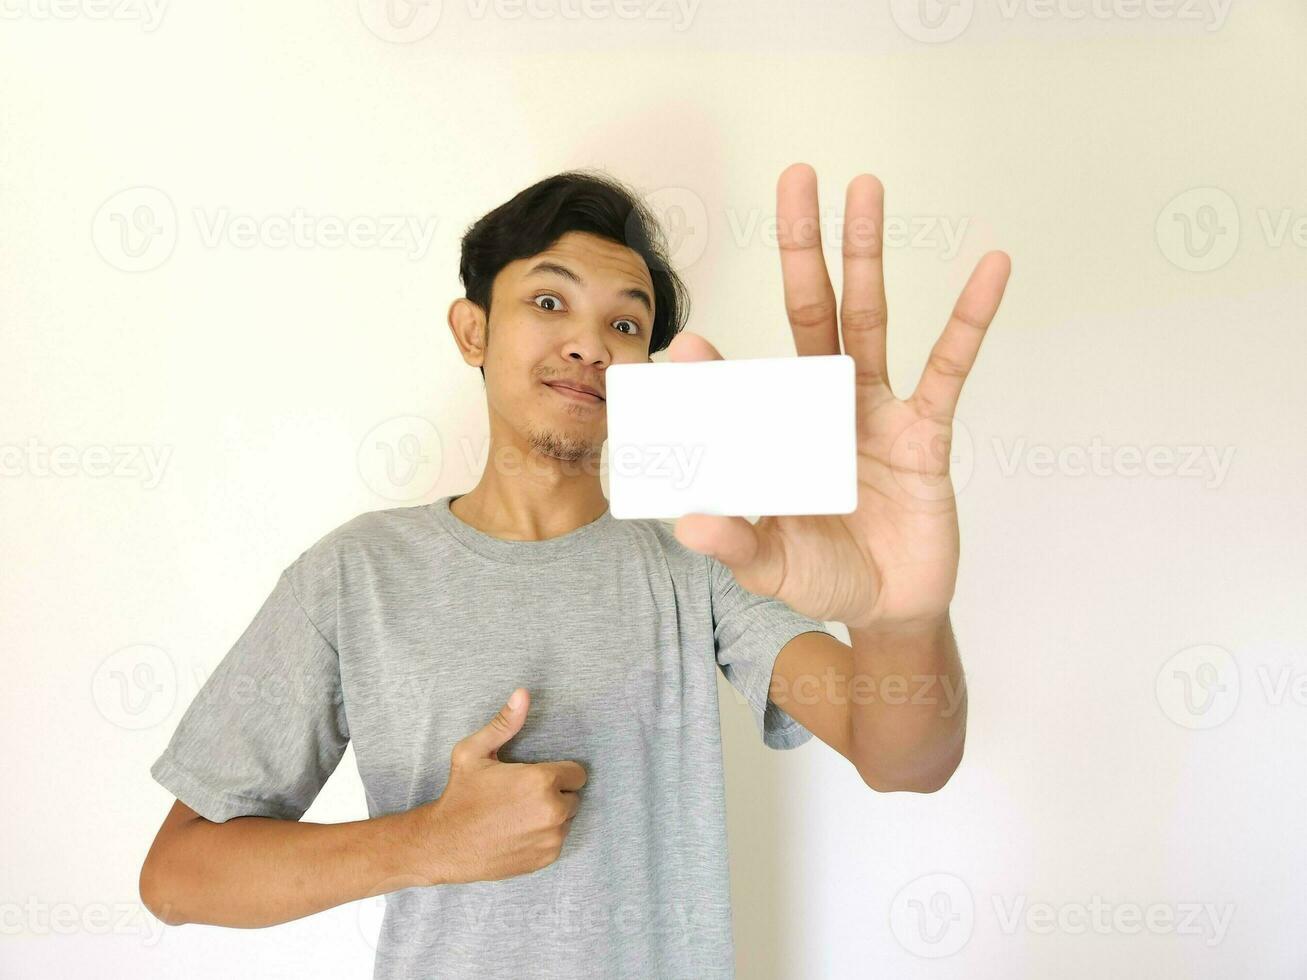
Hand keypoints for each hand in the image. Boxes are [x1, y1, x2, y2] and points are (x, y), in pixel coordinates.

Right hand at [405, 689, 586, 883]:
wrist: (444, 844)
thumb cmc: (460, 794)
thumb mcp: (474, 752)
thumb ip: (505, 722)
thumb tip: (523, 693)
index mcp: (542, 781)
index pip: (577, 773)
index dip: (557, 772)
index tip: (535, 777)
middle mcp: (553, 811)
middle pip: (574, 796)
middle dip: (555, 794)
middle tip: (523, 796)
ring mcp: (551, 838)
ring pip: (566, 819)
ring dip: (551, 816)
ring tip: (519, 814)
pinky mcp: (546, 858)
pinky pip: (557, 841)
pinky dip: (544, 836)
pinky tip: (518, 832)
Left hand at [670, 163, 1010, 631]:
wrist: (889, 608)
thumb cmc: (823, 576)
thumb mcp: (769, 564)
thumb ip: (734, 540)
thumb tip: (688, 522)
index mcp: (778, 430)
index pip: (744, 381)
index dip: (718, 364)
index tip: (688, 348)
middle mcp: (825, 405)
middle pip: (812, 312)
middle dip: (804, 248)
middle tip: (797, 177)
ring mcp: (877, 411)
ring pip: (871, 318)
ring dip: (868, 254)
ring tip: (865, 188)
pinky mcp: (927, 432)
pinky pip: (951, 367)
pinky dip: (971, 318)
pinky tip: (990, 268)